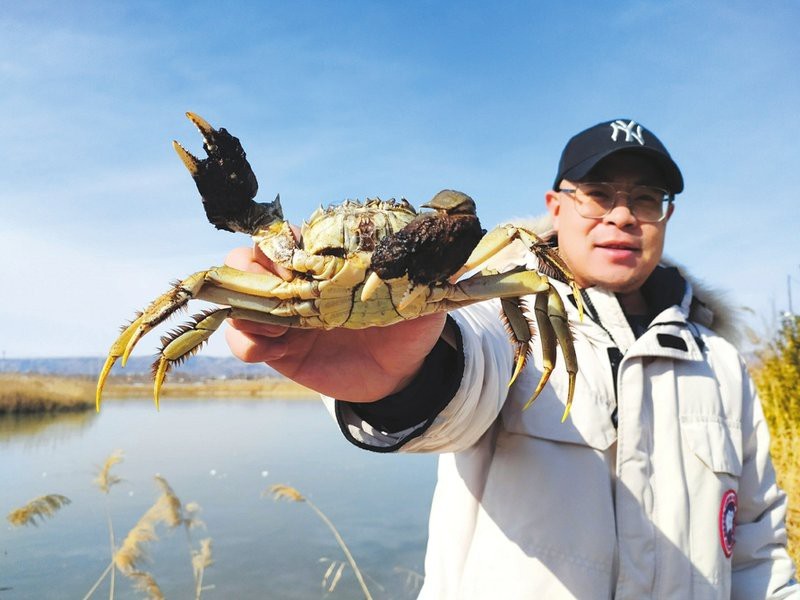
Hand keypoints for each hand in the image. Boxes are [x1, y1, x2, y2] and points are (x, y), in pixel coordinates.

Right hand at [224, 245, 445, 401]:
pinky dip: (244, 340)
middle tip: (280, 287)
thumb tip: (446, 245)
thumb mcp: (421, 296)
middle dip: (252, 267)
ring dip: (245, 304)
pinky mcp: (277, 349)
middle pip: (250, 258)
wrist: (402, 374)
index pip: (290, 235)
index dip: (285, 240)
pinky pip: (244, 340)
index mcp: (328, 260)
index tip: (299, 256)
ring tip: (276, 324)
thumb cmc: (409, 325)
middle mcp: (298, 281)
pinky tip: (268, 348)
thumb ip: (423, 271)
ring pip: (239, 296)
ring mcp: (284, 314)